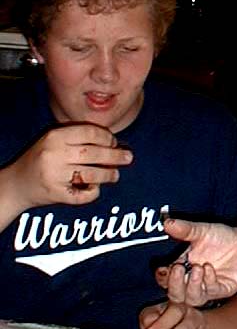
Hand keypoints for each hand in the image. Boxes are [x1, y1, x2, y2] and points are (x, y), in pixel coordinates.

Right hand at [9, 123, 132, 209]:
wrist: (16, 184)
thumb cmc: (42, 159)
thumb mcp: (55, 140)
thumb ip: (79, 138)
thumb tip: (116, 143)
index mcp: (55, 136)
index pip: (90, 132)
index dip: (107, 137)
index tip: (115, 142)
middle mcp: (54, 154)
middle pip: (94, 153)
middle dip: (115, 156)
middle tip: (128, 158)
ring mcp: (54, 176)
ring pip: (92, 175)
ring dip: (108, 175)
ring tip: (115, 175)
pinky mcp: (56, 194)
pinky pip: (84, 195)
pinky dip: (93, 193)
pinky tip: (95, 189)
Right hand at [160, 218, 236, 306]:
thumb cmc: (222, 237)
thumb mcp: (202, 230)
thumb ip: (185, 229)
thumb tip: (167, 223)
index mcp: (184, 268)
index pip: (166, 280)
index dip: (163, 277)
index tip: (163, 268)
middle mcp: (194, 281)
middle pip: (176, 295)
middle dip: (174, 285)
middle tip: (177, 269)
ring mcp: (209, 287)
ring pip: (193, 299)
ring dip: (191, 286)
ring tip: (197, 268)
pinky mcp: (224, 289)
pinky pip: (212, 292)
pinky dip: (208, 281)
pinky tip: (209, 268)